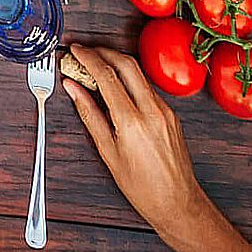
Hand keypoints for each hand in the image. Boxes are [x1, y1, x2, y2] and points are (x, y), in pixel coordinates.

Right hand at [62, 45, 215, 235]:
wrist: (177, 201)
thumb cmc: (142, 186)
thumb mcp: (107, 151)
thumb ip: (89, 114)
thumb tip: (74, 89)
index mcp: (132, 121)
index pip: (106, 76)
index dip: (88, 58)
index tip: (75, 51)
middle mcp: (153, 111)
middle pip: (127, 64)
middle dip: (103, 51)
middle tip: (85, 50)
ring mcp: (166, 111)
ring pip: (139, 74)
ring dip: (116, 64)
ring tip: (97, 68)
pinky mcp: (171, 114)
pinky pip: (147, 88)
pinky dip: (129, 80)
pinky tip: (117, 87)